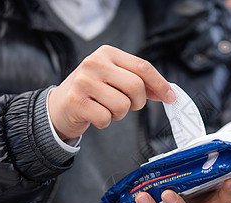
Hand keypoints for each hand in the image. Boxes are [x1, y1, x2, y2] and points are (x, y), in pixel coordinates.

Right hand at [48, 45, 175, 139]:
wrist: (59, 105)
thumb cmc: (92, 92)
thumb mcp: (115, 79)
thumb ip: (140, 82)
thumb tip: (167, 92)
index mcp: (108, 53)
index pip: (143, 67)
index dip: (161, 84)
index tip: (171, 97)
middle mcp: (94, 63)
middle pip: (136, 87)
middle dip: (137, 102)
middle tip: (127, 105)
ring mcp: (83, 81)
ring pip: (123, 105)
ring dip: (119, 114)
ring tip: (106, 108)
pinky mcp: (76, 101)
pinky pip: (106, 118)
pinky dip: (105, 122)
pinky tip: (94, 114)